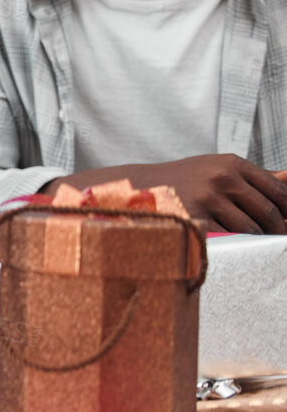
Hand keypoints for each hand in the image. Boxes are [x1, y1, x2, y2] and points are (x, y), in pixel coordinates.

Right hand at [47, 154, 286, 233]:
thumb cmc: (183, 181)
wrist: (138, 188)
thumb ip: (255, 178)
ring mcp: (208, 196)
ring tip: (251, 247)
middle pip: (268, 212)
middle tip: (278, 242)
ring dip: (255, 241)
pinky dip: (231, 243)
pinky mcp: (195, 216)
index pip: (278, 190)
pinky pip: (227, 237)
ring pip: (250, 228)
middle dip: (277, 231)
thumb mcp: (217, 170)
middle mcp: (223, 176)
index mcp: (232, 164)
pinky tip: (227, 243)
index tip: (286, 224)